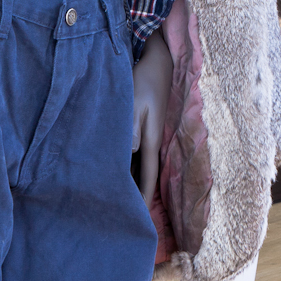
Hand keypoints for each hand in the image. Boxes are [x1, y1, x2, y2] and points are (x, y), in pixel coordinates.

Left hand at [132, 29, 171, 202]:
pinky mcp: (145, 126)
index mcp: (151, 140)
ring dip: (134, 181)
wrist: (159, 61)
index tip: (140, 220)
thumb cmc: (143, 81)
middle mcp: (152, 141)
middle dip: (138, 195)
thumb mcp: (133, 103)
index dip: (143, 198)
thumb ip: (130, 128)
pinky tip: (122, 171)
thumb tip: (129, 153)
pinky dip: (131, 166)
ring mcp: (150, 134)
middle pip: (145, 175)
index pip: (147, 177)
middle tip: (127, 216)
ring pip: (141, 166)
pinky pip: (137, 154)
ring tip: (122, 200)